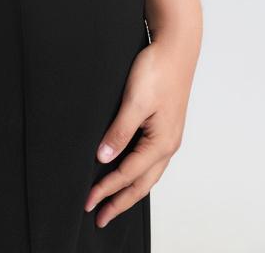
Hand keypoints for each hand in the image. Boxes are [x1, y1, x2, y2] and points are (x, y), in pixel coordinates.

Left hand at [84, 31, 197, 227]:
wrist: (176, 47)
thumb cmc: (157, 70)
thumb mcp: (134, 101)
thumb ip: (120, 131)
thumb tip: (104, 158)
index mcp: (161, 143)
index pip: (128, 174)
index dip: (106, 189)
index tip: (88, 201)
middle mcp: (168, 145)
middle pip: (141, 183)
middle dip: (120, 201)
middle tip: (100, 217)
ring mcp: (168, 136)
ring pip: (147, 173)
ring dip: (128, 189)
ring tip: (112, 202)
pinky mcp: (164, 126)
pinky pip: (149, 159)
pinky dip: (136, 172)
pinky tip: (128, 172)